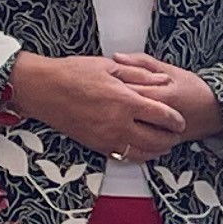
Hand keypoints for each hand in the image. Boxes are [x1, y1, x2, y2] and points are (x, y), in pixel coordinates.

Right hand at [4, 51, 185, 155]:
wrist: (42, 89)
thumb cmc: (73, 73)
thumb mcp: (110, 66)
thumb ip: (140, 75)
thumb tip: (164, 81)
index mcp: (124, 101)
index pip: (162, 116)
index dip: (176, 120)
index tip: (181, 120)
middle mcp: (118, 124)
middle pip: (157, 139)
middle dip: (171, 138)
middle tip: (176, 134)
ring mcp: (106, 138)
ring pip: (142, 153)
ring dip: (156, 150)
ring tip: (163, 144)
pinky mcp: (95, 145)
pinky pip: (123, 157)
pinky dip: (137, 155)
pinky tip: (141, 149)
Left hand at [104, 53, 222, 143]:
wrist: (217, 110)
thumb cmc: (193, 88)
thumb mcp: (169, 70)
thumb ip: (142, 62)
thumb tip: (117, 57)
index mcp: (158, 93)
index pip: (126, 90)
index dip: (109, 86)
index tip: (97, 83)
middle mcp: (157, 115)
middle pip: (125, 111)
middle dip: (108, 105)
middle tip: (94, 101)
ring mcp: (158, 130)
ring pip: (130, 128)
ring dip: (115, 122)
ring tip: (102, 116)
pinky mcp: (160, 142)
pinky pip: (139, 141)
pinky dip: (125, 136)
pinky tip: (116, 132)